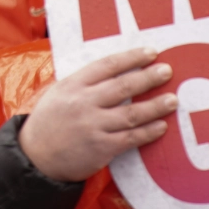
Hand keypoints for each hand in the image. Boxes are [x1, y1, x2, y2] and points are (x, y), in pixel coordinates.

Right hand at [18, 48, 177, 181]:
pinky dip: (148, 132)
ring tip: (173, 100)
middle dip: (148, 78)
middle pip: (123, 87)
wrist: (36, 156)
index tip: (151, 52)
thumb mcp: (58, 93)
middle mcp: (84, 103)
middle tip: (167, 71)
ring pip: (132, 114)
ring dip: (155, 106)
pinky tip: (161, 126)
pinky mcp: (101, 148)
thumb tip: (116, 72)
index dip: (131, 58)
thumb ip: (83, 83)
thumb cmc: (49, 121)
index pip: (107, 66)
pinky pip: (131, 138)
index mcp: (73, 85)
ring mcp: (93, 126)